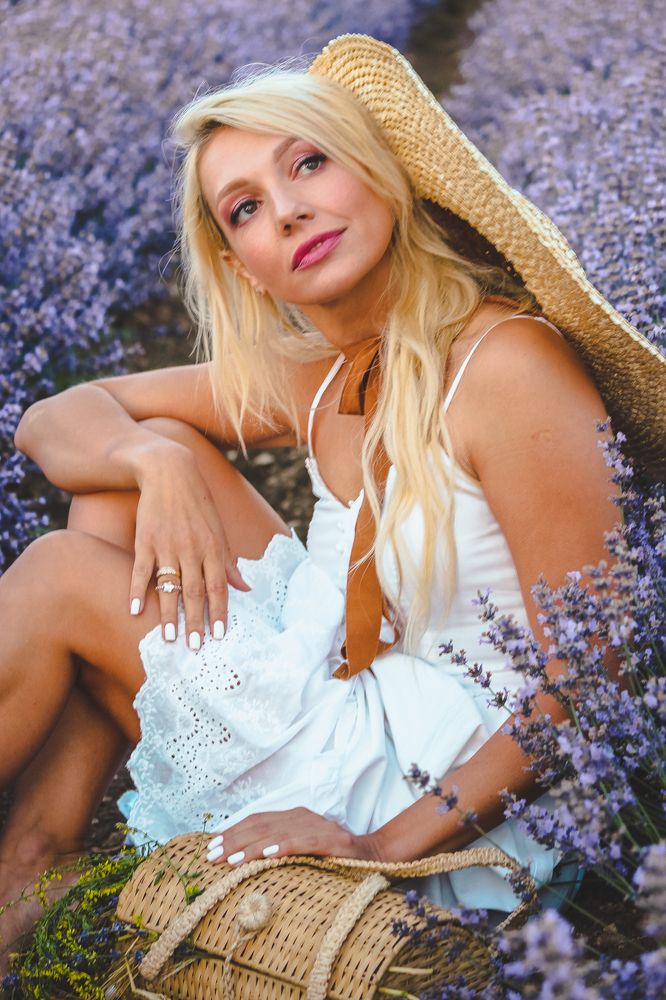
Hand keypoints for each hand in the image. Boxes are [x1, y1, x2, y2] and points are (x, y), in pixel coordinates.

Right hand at [128, 440, 249, 647]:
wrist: (170, 472)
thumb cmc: (198, 504)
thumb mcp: (218, 530)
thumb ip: (229, 562)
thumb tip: (245, 588)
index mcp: (213, 547)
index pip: (219, 586)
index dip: (219, 612)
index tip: (220, 636)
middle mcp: (192, 549)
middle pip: (195, 591)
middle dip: (196, 621)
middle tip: (195, 647)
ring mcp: (167, 545)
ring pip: (169, 585)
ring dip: (169, 614)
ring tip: (168, 639)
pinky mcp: (146, 540)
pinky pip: (141, 570)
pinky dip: (137, 590)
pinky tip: (134, 611)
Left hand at [205, 807, 382, 865]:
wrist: (375, 856)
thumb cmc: (334, 857)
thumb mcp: (302, 850)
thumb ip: (279, 848)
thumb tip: (244, 859)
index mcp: (294, 817)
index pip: (256, 820)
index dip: (232, 832)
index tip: (210, 847)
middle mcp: (303, 816)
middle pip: (261, 825)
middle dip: (233, 840)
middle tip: (211, 856)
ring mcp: (318, 827)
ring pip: (278, 833)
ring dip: (251, 846)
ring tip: (231, 859)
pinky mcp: (332, 840)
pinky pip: (304, 842)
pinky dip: (285, 846)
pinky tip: (268, 854)